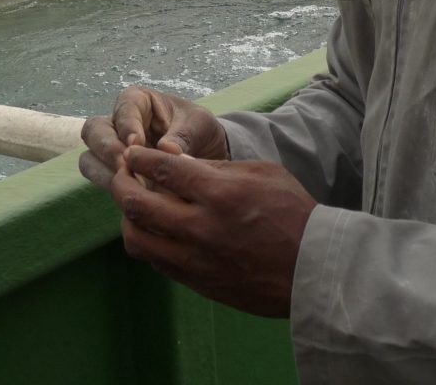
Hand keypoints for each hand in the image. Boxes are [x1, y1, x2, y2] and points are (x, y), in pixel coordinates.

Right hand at [79, 87, 227, 191]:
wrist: (207, 156)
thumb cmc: (200, 130)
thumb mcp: (199, 126)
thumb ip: (183, 135)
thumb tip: (167, 149)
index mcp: (137, 101)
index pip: (123, 108)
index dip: (126, 125)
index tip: (135, 143)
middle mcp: (117, 123)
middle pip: (94, 131)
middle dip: (107, 149)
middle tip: (126, 168)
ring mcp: (112, 149)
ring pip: (89, 158)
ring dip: (104, 172)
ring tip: (128, 186)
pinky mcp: (115, 174)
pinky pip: (100, 180)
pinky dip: (113, 189)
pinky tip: (133, 199)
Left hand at [111, 146, 316, 317]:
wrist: (315, 269)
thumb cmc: (293, 213)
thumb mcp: (261, 173)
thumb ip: (215, 168)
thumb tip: (176, 161)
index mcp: (219, 194)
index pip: (162, 169)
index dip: (139, 157)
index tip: (131, 152)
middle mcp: (201, 228)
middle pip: (136, 203)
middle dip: (121, 182)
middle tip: (123, 173)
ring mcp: (196, 260)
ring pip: (137, 239)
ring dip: (128, 217)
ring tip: (135, 204)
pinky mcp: (198, 283)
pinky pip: (156, 261)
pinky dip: (148, 241)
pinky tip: (156, 228)